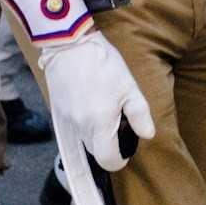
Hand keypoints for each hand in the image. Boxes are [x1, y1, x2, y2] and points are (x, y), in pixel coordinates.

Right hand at [37, 29, 154, 170]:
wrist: (69, 44)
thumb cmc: (103, 64)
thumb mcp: (129, 87)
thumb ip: (139, 115)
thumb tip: (148, 135)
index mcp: (99, 125)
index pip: (108, 161)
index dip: (119, 159)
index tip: (125, 147)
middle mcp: (80, 127)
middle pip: (94, 152)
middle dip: (107, 145)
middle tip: (117, 125)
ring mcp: (66, 119)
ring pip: (83, 139)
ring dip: (94, 134)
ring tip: (103, 110)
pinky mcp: (57, 110)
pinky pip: (72, 126)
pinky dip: (82, 122)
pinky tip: (89, 103)